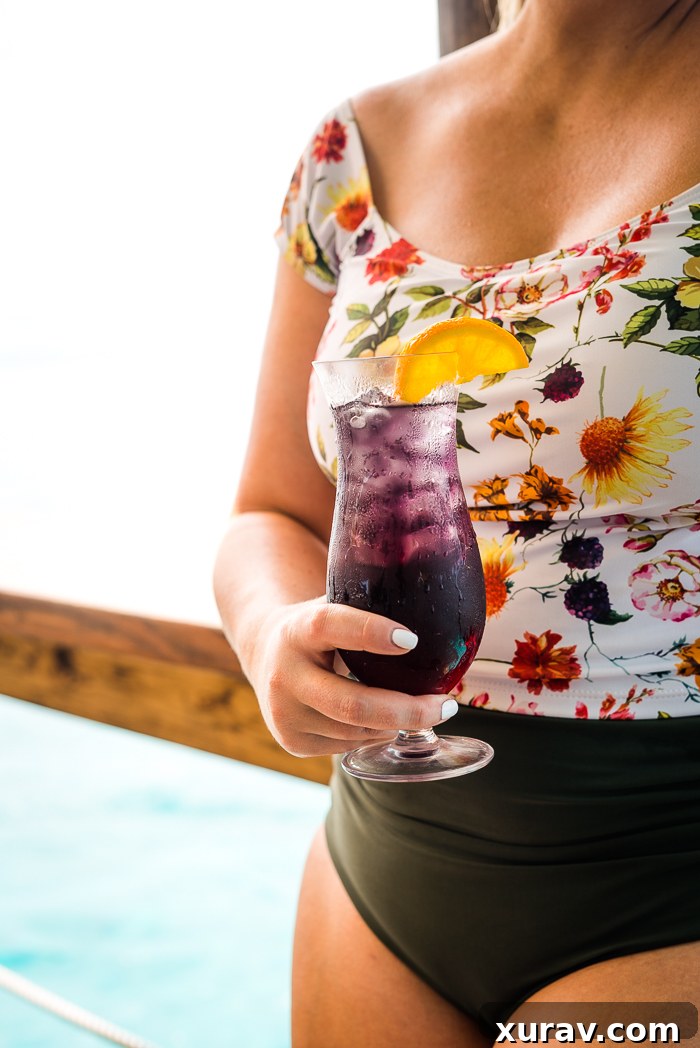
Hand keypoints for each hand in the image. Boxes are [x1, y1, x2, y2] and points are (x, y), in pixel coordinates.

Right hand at [244, 597, 458, 756]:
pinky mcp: (292, 742)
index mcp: (296, 629)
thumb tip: (437, 604)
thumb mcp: (333, 605)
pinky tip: (383, 720)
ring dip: (397, 724)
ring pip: (358, 730)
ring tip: (423, 710)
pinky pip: (349, 744)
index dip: (371, 632)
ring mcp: (285, 714)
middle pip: (352, 704)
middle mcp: (284, 675)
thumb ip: (371, 605)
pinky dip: (376, 734)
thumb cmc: (318, 628)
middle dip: (408, 710)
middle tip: (447, 706)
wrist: (264, 654)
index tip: (412, 640)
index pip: (331, 626)